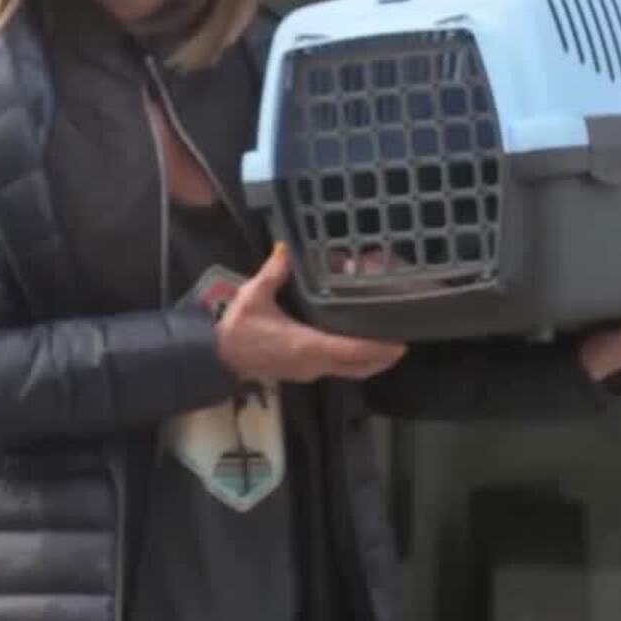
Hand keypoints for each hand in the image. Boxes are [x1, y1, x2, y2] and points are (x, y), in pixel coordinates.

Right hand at [216, 244, 407, 382]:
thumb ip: (274, 272)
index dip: (378, 347)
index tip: (400, 341)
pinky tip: (358, 346)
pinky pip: (338, 370)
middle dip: (383, 356)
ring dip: (371, 361)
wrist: (217, 358)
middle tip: (403, 340)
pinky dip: (355, 361)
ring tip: (388, 343)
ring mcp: (309, 371)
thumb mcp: (254, 294)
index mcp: (307, 345)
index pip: (351, 350)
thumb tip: (288, 248)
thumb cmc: (237, 329)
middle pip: (359, 367)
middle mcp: (314, 363)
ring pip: (350, 371)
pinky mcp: (303, 372)